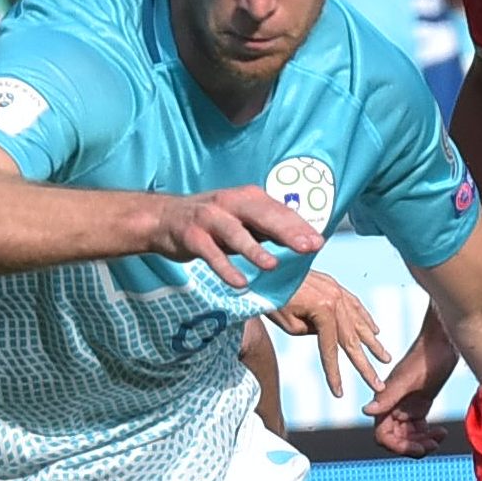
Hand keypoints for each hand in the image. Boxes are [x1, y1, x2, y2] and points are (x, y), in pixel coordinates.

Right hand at [142, 185, 320, 287]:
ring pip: (235, 233)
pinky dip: (224, 268)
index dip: (300, 226)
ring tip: (273, 265)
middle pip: (262, 216)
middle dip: (286, 232)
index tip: (319, 242)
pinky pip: (210, 253)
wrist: (162, 218)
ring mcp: (209, 218)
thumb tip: (303, 240)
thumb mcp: (241, 219)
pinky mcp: (191, 236)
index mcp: (246, 197)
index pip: (278, 211)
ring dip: (254, 249)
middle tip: (308, 248)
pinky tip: (239, 283)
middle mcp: (229, 203)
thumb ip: (266, 228)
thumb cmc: (210, 221)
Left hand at [269, 269, 389, 398]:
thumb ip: (312, 333)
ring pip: (359, 322)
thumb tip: (326, 338)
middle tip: (378, 385)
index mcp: (324, 310)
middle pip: (353, 339)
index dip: (335, 373)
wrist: (266, 267)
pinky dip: (366, 319)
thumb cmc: (270, 296)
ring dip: (373, 343)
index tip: (339, 393)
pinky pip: (355, 305)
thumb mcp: (288, 323)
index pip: (332, 349)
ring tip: (385, 359)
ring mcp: (337, 290)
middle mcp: (336, 299)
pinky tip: (374, 331)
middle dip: (365, 365)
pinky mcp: (333, 285)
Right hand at [362, 315, 458, 455]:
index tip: (418, 448)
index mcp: (385, 401)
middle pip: (397, 440)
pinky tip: (442, 431)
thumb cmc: (426, 357)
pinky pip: (420, 429)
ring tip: (440, 436)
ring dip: (423, 442)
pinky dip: (430, 434)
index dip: (398, 446)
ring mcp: (406, 407)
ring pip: (409, 437)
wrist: (443, 343)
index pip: (383, 435)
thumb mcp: (408, 379)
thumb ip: (388, 396)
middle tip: (433, 445)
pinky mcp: (419, 405)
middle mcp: (393, 406)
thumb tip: (366, 411)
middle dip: (413, 446)